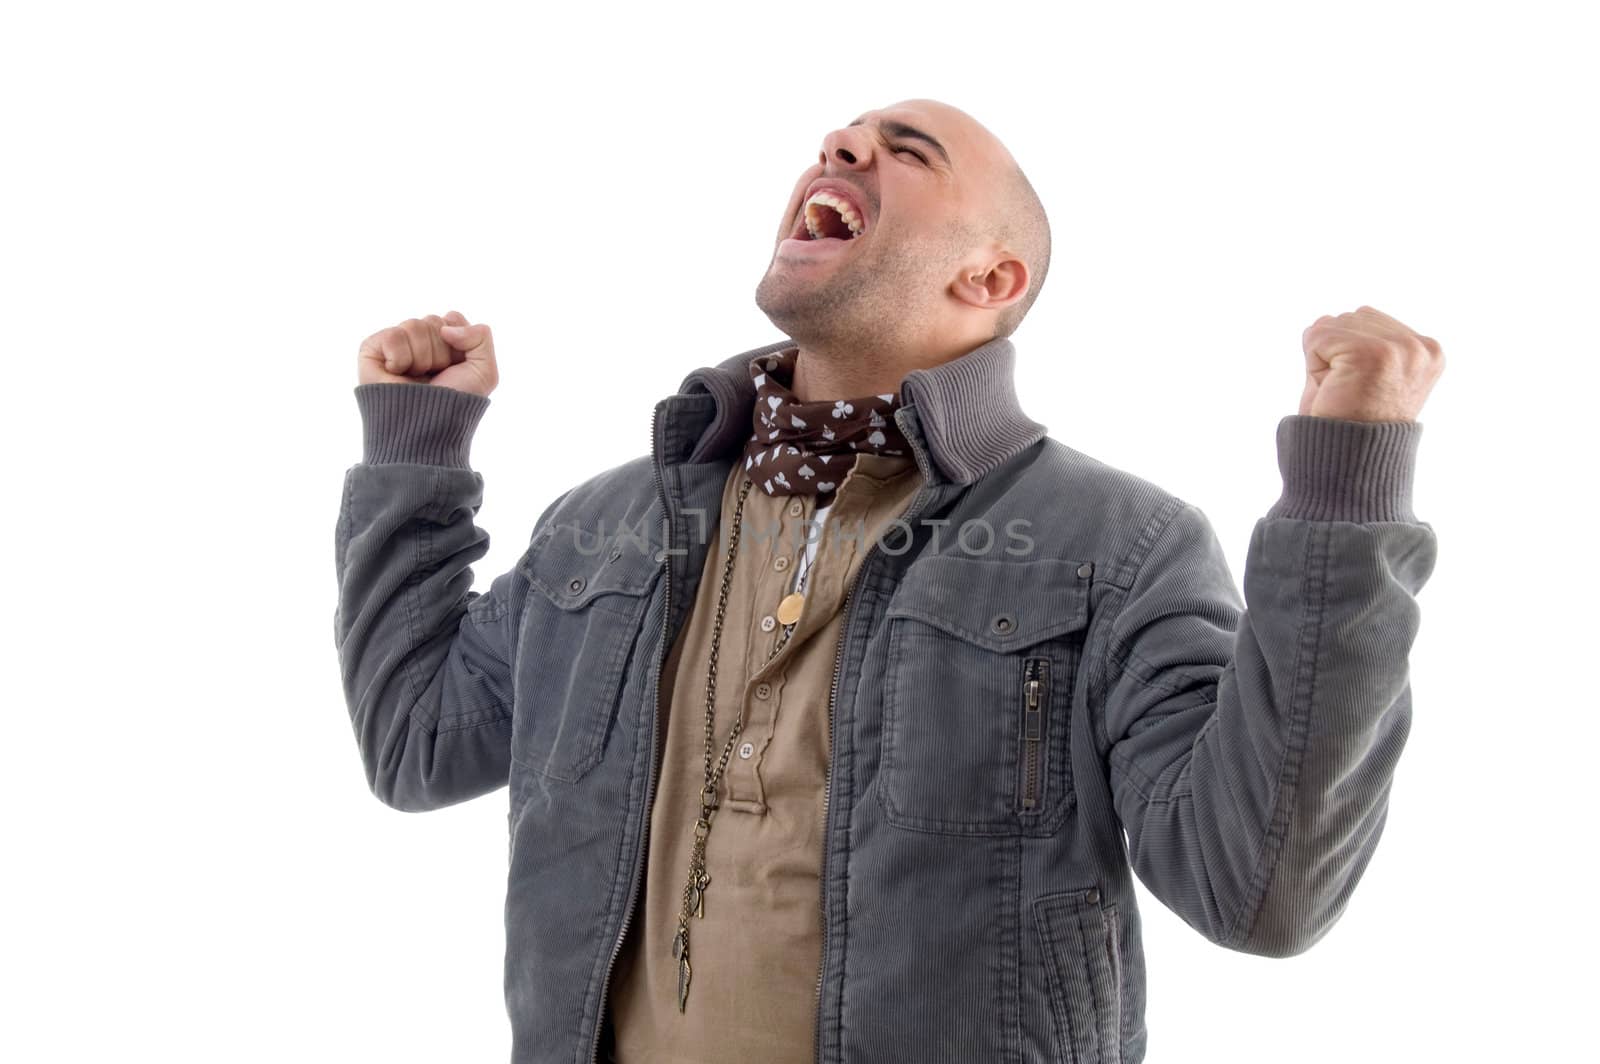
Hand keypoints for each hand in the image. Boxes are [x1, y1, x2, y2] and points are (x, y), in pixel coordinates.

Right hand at [356, 310, 499, 396]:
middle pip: (434, 321)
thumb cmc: (454, 404)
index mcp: (443, 344)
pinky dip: (400, 359)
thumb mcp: (484, 371)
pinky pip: (392, 335)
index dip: (459, 344)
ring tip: (416, 379)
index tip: (455, 367)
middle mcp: (419, 343)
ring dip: (422, 358)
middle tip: (434, 377)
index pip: (452, 318)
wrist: (426, 428)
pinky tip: (397, 375)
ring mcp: (395, 346)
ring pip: (414, 325)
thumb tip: (446, 325)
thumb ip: (481, 336)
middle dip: (441, 353)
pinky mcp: (372, 351)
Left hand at [1297, 305, 1442, 421]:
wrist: (1344, 462)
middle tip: (1348, 392)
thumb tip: (1332, 316)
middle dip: (1334, 353)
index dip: (1347, 354)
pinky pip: (1316, 336)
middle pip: (1349, 318)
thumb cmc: (1348, 423)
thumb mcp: (1367, 375)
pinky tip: (1332, 389)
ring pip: (1331, 324)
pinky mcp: (1372, 354)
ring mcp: (1399, 349)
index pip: (1366, 319)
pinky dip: (1312, 364)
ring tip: (1342, 391)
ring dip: (1322, 360)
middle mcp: (1421, 347)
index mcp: (1427, 349)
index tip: (1363, 389)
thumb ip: (1359, 340)